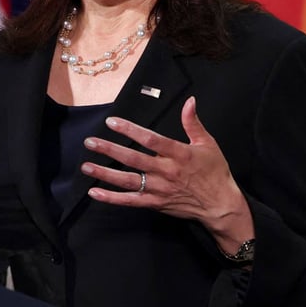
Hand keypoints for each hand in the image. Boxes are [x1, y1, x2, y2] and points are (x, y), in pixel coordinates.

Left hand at [81, 96, 253, 252]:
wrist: (220, 205)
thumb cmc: (215, 172)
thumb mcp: (208, 143)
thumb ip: (193, 122)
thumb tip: (189, 101)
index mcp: (178, 154)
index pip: (150, 140)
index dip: (129, 130)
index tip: (112, 122)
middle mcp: (166, 171)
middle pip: (133, 159)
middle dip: (109, 150)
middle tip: (90, 142)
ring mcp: (159, 189)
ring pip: (127, 181)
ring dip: (105, 174)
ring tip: (86, 166)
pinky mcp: (155, 204)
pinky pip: (130, 201)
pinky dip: (112, 198)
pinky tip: (95, 193)